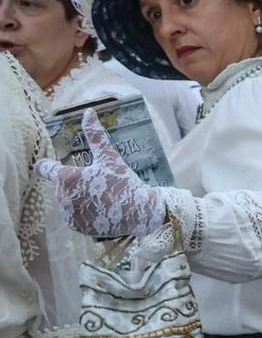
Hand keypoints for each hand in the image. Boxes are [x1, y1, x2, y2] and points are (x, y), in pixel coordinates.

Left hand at [36, 111, 166, 238]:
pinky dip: (82, 212)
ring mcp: (69, 213)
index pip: (45, 169)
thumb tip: (88, 111)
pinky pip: (73, 215)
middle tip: (97, 185)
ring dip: (77, 198)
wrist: (139, 212)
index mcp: (67, 178)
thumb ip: (95, 135)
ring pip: (66, 200)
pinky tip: (99, 209)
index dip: (46, 165)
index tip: (48, 165)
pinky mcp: (76, 226)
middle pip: (61, 185)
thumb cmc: (124, 182)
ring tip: (100, 197)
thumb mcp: (109, 157)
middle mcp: (63, 196)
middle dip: (74, 183)